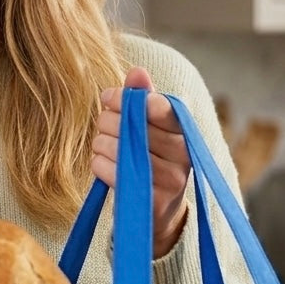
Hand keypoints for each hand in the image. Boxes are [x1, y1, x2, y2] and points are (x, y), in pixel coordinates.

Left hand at [92, 67, 189, 257]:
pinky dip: (99, 164)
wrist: (158, 212)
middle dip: (107, 121)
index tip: (109, 98)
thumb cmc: (151, 159)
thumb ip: (144, 98)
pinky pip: (108, 170)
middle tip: (105, 126)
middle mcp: (183, 155)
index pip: (160, 106)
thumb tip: (137, 71)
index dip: (128, 99)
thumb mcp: (151, 127)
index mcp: (185, 132)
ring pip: (116, 146)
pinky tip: (105, 166)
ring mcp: (169, 180)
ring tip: (106, 147)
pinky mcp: (150, 201)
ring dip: (101, 143)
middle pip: (131, 125)